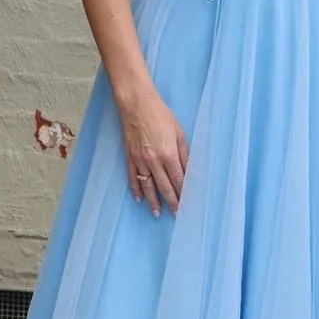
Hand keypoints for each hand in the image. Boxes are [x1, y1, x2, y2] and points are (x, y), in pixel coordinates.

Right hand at [119, 87, 188, 215]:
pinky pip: (132, 177)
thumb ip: (184, 154)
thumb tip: (189, 171)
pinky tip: (139, 198)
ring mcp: (140, 160)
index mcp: (168, 154)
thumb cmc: (160, 115)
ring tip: (157, 213)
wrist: (136, 104)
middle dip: (171, 202)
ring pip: (147, 186)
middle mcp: (154, 160)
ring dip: (153, 201)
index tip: (186, 204)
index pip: (177, 180)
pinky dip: (135, 189)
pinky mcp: (130, 156)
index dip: (182, 193)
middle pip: (164, 186)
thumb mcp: (179, 132)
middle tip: (176, 214)